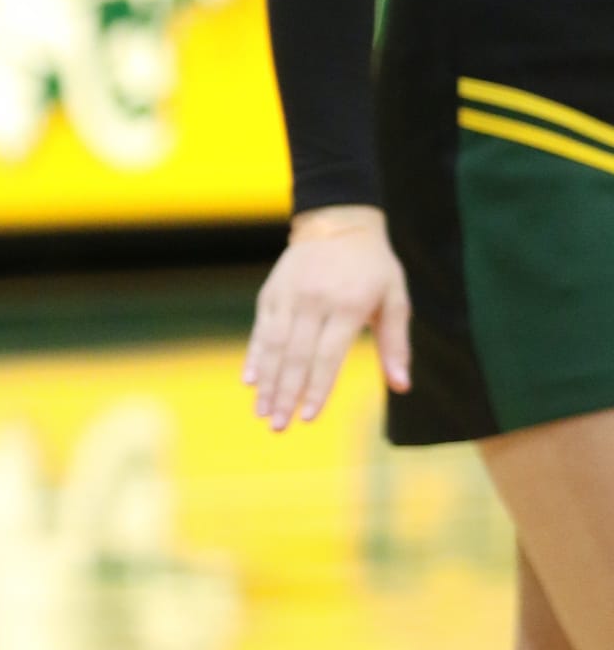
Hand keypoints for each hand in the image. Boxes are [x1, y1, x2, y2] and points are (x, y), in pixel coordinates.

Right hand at [244, 207, 411, 430]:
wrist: (339, 223)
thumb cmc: (373, 267)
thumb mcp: (395, 299)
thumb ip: (396, 344)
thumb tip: (401, 386)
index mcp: (349, 305)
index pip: (327, 355)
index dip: (317, 388)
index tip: (309, 417)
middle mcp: (315, 301)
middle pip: (296, 356)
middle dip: (286, 394)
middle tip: (278, 426)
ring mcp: (289, 296)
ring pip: (274, 346)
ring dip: (267, 383)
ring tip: (262, 413)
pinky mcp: (272, 292)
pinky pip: (261, 330)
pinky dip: (254, 356)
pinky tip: (249, 381)